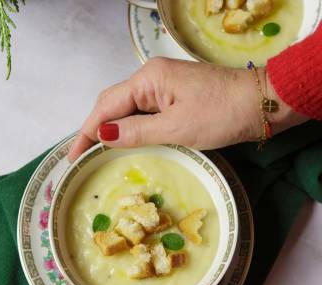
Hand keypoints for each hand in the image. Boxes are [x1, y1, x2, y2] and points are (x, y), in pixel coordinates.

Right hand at [68, 57, 307, 160]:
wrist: (262, 103)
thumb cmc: (222, 114)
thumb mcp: (177, 127)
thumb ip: (136, 130)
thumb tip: (102, 133)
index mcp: (148, 79)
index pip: (106, 106)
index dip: (87, 131)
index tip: (74, 155)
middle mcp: (151, 77)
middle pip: (113, 103)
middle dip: (96, 128)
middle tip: (85, 156)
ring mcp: (164, 85)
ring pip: (128, 107)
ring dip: (113, 128)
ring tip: (99, 152)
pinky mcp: (174, 95)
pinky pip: (144, 110)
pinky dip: (132, 126)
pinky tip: (127, 140)